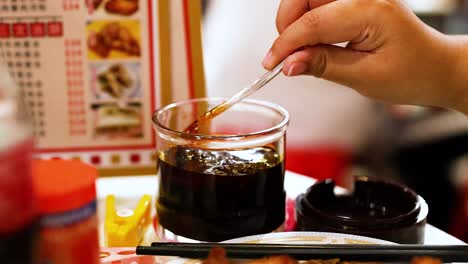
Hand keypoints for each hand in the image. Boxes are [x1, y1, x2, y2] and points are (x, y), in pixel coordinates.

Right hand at [263, 0, 467, 111]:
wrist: (435, 67)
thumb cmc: (411, 73)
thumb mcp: (364, 77)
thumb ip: (322, 65)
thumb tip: (288, 63)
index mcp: (370, 9)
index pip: (313, 21)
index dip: (286, 44)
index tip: (270, 63)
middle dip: (288, 24)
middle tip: (285, 55)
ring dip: (297, 22)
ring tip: (300, 51)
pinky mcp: (357, 0)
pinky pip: (321, 3)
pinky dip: (309, 21)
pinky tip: (313, 42)